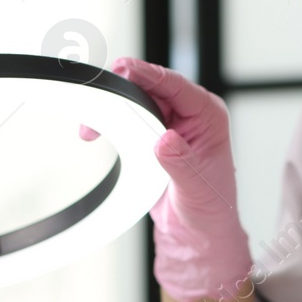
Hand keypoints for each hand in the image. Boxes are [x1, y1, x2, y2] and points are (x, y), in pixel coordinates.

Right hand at [80, 57, 253, 301]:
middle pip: (150, 88)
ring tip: (91, 128)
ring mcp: (171, 123)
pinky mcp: (153, 136)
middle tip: (97, 99)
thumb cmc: (209, 210)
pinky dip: (111, 123)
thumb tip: (165, 140)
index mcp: (209, 116)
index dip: (148, 74)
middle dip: (122, 92)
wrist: (197, 233)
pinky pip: (129, 119)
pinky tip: (96, 133)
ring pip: (136, 101)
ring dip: (112, 109)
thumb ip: (180, 163)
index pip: (176, 85)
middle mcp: (191, 114)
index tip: (124, 68)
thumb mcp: (196, 188)